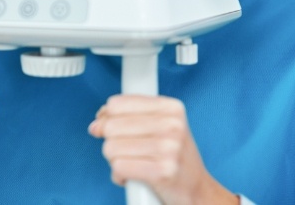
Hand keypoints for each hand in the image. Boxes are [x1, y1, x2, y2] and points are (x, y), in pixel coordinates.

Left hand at [88, 95, 237, 204]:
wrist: (198, 191)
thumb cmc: (174, 158)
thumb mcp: (160, 126)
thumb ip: (128, 116)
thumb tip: (96, 123)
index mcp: (171, 108)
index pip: (117, 103)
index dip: (106, 117)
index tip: (110, 126)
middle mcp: (172, 125)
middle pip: (111, 126)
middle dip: (111, 141)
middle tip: (125, 150)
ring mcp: (168, 148)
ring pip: (111, 148)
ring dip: (115, 160)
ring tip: (132, 163)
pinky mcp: (162, 172)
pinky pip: (118, 167)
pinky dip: (119, 175)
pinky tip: (132, 176)